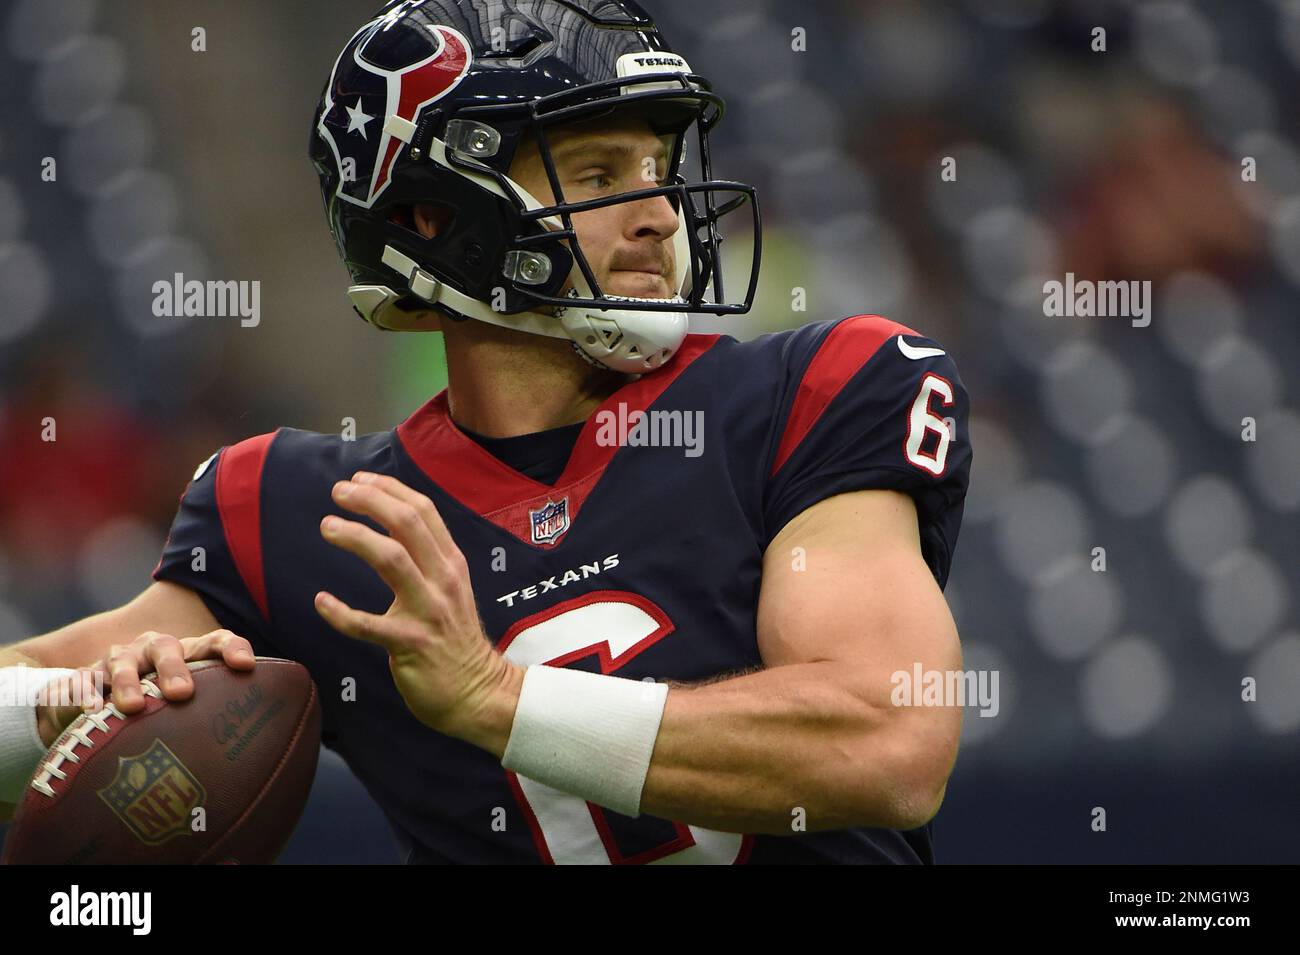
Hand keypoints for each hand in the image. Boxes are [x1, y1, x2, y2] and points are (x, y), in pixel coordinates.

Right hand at [35, 629, 255, 746]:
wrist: (115, 700)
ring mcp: (122, 660)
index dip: (232, 648)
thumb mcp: (195, 707)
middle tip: (182, 694)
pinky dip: (86, 694)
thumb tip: (265, 755)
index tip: (245, 665)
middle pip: (168, 648)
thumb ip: (220, 717)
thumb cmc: (171, 708)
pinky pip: (84, 683)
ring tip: (133, 707)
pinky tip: (90, 712)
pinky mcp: (89, 677)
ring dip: (128, 681)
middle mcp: (156, 649)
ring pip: (124, 661)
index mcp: (190, 653)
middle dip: (175, 668)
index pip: (216, 642)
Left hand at [314, 471, 521, 752]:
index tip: (359, 480)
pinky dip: (340, 612)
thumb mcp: (451, 589)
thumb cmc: (455, 640)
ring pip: (390, 559)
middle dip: (370, 501)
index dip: (389, 489)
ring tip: (328, 527)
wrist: (478, 691)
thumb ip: (427, 559)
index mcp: (452, 564)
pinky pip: (367, 624)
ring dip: (355, 537)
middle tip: (338, 493)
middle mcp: (443, 580)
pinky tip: (321, 602)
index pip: (423, 511)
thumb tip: (391, 527)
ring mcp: (428, 611)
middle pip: (407, 523)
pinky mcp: (411, 644)